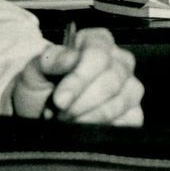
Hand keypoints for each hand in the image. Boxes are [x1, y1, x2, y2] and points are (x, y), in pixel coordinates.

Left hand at [11, 28, 143, 125]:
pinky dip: (104, 128)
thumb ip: (51, 60)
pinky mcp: (134, 113)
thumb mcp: (35, 70)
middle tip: (60, 114)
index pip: (98, 55)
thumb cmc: (42, 86)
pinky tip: (85, 129)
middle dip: (83, 102)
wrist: (40, 112)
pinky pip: (130, 121)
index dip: (80, 78)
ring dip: (91, 117)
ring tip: (68, 121)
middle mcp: (120, 61)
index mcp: (98, 41)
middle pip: (112, 80)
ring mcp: (130, 87)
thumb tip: (70, 59)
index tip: (60, 99)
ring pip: (121, 102)